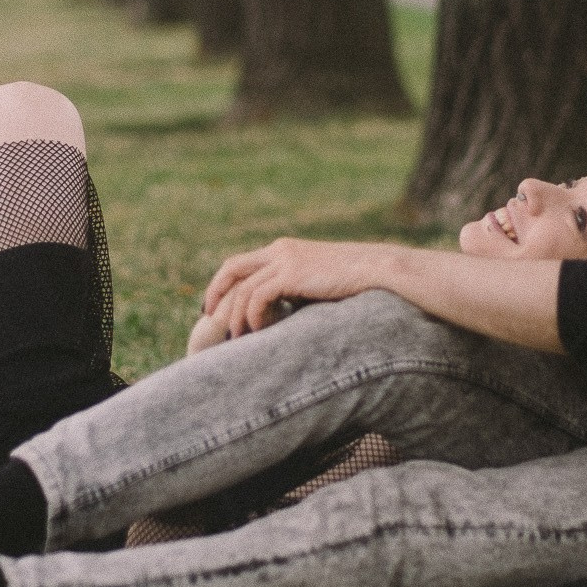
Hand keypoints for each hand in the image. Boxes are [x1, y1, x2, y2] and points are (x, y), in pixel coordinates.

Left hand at [203, 239, 391, 337]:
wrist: (377, 271)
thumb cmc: (353, 282)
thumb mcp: (316, 284)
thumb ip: (294, 291)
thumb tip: (278, 313)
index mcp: (284, 250)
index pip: (240, 264)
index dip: (223, 285)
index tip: (215, 309)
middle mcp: (280, 250)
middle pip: (232, 268)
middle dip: (216, 295)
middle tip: (209, 321)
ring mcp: (285, 259)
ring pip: (243, 288)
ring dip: (237, 315)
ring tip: (240, 337)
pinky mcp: (292, 273)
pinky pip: (257, 296)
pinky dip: (253, 316)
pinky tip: (261, 330)